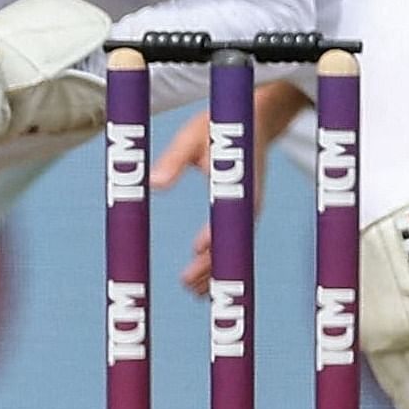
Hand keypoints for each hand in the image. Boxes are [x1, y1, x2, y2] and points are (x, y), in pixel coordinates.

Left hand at [150, 76, 310, 290]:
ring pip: (232, 247)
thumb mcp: (191, 136)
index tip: (196, 249)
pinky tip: (203, 276)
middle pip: (231, 242)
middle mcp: (249, 202)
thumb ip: (174, 160)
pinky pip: (233, 241)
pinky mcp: (246, 211)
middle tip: (186, 286)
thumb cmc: (218, 124)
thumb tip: (153, 183)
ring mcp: (250, 209)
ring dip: (214, 269)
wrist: (255, 115)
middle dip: (211, 266)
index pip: (225, 217)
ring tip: (192, 292)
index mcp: (237, 183)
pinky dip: (219, 259)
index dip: (213, 234)